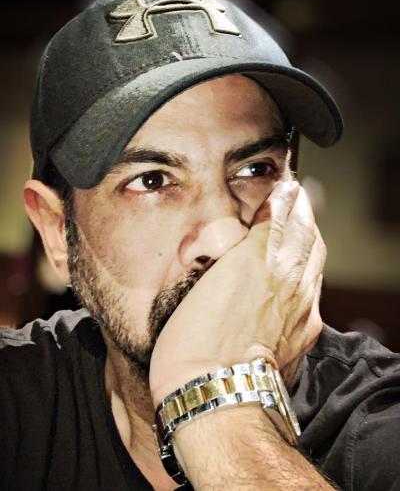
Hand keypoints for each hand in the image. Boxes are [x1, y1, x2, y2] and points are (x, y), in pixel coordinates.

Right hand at [149, 180, 325, 404]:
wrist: (217, 393)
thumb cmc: (191, 343)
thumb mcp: (193, 287)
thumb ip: (220, 258)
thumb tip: (233, 243)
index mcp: (256, 260)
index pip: (279, 215)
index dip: (282, 197)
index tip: (284, 186)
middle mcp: (286, 277)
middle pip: (305, 231)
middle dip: (301, 209)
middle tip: (296, 196)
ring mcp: (300, 304)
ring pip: (316, 257)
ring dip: (310, 235)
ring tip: (304, 224)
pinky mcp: (306, 329)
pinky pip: (316, 287)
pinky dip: (312, 269)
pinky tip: (304, 269)